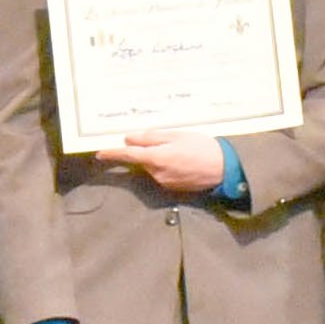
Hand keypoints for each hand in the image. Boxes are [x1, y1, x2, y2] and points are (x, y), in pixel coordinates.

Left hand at [98, 131, 226, 197]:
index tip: (100, 153)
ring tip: (180, 150)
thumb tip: (129, 139)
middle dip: (146, 151)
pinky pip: (162, 174)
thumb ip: (151, 138)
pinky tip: (182, 161)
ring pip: (152, 167)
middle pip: (142, 160)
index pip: (128, 155)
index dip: (113, 153)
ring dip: (158, 158)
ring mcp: (164, 182)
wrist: (224, 169)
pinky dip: (166, 166)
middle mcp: (156, 173)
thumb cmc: (202, 148)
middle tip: (164, 141)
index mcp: (156, 158)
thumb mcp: (177, 136)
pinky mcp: (172, 188)